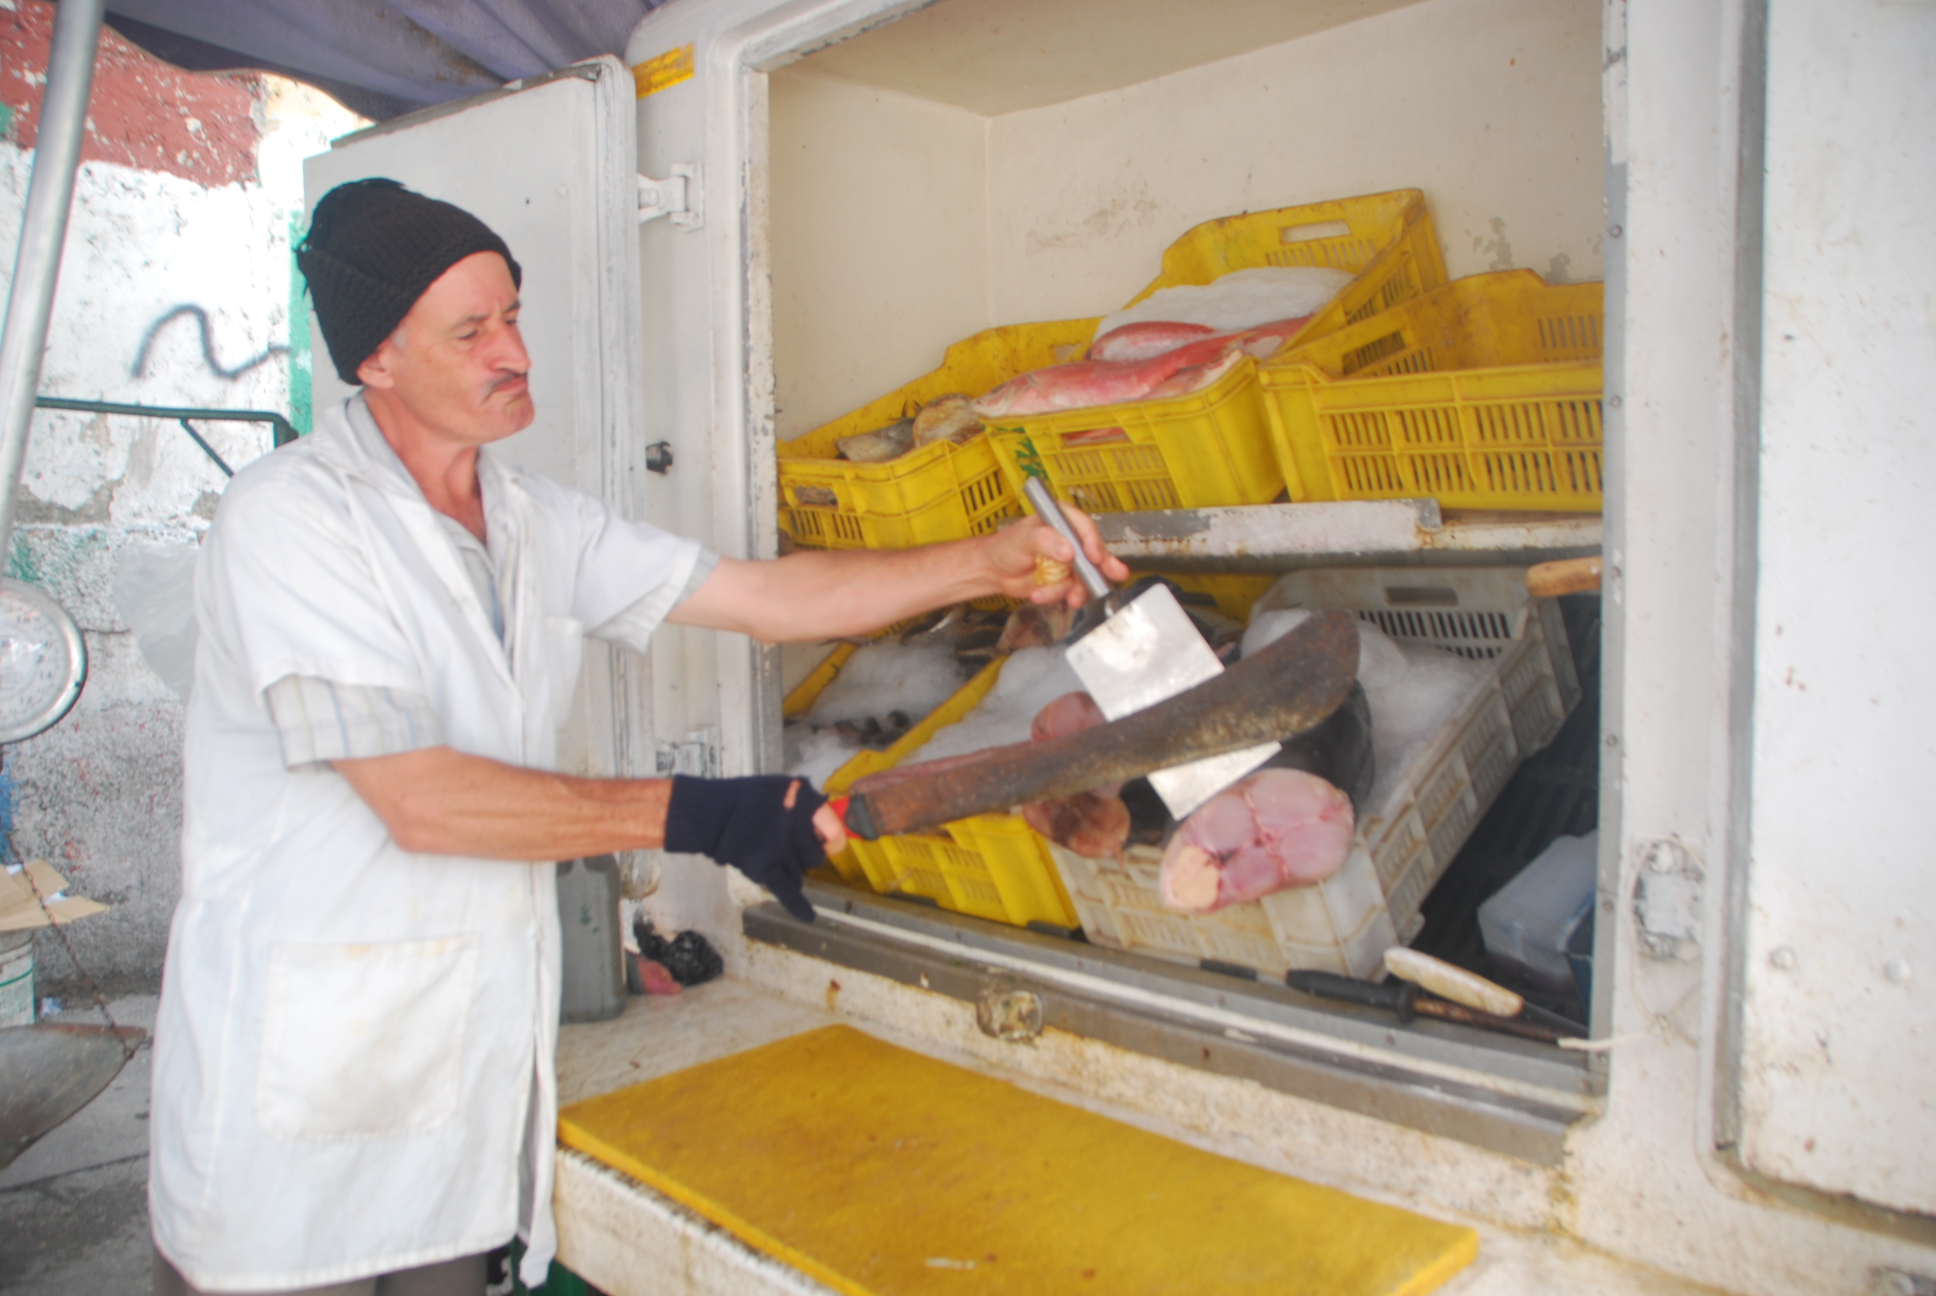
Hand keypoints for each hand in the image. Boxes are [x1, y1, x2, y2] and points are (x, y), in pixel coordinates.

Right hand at [662, 775, 840, 921]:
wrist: (713, 815)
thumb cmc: (748, 798)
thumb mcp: (784, 789)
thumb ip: (808, 804)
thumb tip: (830, 824)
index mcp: (805, 806)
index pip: (834, 831)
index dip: (831, 839)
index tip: (827, 843)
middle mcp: (797, 829)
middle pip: (816, 857)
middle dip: (804, 854)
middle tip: (786, 846)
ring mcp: (782, 851)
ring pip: (799, 874)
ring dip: (790, 870)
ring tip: (769, 855)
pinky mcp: (765, 870)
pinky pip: (788, 892)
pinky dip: (798, 906)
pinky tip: (809, 916)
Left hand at [986, 502, 1130, 608]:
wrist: (994, 571)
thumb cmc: (1005, 546)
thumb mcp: (1022, 538)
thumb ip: (1045, 540)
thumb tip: (1067, 549)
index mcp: (1061, 520)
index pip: (1084, 527)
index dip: (1092, 541)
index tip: (1094, 556)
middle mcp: (1069, 539)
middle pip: (1094, 552)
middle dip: (1102, 568)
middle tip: (1108, 577)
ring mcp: (1069, 561)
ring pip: (1085, 576)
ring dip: (1077, 589)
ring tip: (1069, 597)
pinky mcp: (1064, 580)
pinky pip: (1071, 590)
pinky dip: (1059, 595)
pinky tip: (1042, 594)